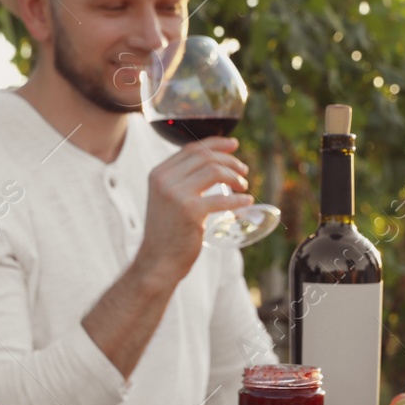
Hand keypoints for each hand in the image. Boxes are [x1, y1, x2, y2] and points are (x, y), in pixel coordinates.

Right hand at [135, 137, 253, 278]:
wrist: (157, 260)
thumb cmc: (167, 232)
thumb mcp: (167, 199)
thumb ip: (182, 181)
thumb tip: (213, 165)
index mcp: (159, 173)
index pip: (191, 148)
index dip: (216, 143)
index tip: (234, 145)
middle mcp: (165, 180)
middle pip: (205, 156)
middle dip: (230, 160)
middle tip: (244, 171)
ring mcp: (177, 194)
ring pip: (215, 171)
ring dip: (234, 177)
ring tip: (244, 186)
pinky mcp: (190, 211)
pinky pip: (222, 198)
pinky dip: (238, 199)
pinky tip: (246, 202)